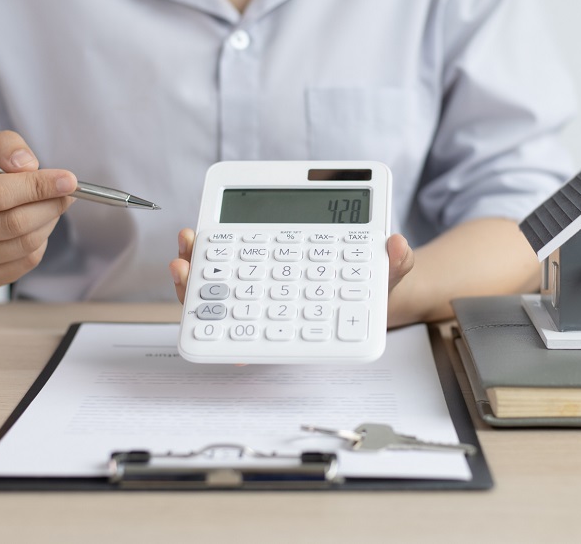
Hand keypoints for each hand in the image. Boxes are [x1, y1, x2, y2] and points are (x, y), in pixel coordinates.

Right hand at [0, 130, 77, 288]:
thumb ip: (6, 146)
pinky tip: (36, 227)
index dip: (38, 187)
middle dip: (50, 206)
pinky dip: (42, 242)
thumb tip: (27, 165)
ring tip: (50, 207)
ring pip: (25, 243)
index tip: (70, 181)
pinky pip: (27, 262)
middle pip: (14, 222)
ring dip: (49, 222)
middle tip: (68, 195)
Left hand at [169, 229, 415, 323]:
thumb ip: (394, 266)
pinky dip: (208, 256)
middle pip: (224, 317)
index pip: (259, 343)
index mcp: (298, 332)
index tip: (217, 325)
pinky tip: (198, 237)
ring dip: (197, 272)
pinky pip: (223, 271)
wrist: (363, 279)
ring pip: (218, 295)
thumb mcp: (388, 279)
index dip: (231, 340)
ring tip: (187, 245)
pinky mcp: (251, 273)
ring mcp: (257, 294)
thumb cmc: (368, 290)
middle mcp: (271, 318)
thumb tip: (394, 246)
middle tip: (185, 268)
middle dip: (199, 295)